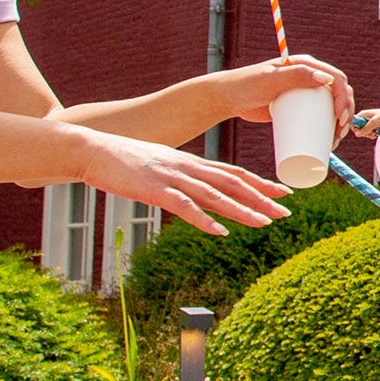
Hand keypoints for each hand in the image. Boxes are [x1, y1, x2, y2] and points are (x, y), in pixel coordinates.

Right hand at [77, 129, 289, 235]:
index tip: (284, 192)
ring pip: (214, 195)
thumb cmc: (125, 161)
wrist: (93, 150)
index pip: (234, 172)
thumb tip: (200, 193)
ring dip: (241, 210)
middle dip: (261, 198)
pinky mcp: (153, 190)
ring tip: (264, 222)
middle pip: (232, 183)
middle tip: (286, 211)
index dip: (261, 183)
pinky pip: (183, 206)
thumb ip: (182, 178)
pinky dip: (204, 219)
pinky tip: (220, 231)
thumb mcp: (162, 166)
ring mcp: (171, 178)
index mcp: (191, 162)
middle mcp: (187, 168)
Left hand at [221, 54, 356, 132]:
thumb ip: (295, 75)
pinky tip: (332, 139)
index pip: (336, 79)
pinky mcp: (298, 106)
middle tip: (339, 134)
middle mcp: (309, 76)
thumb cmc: (247, 86)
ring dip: (341, 124)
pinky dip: (329, 127)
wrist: (229, 98)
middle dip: (346, 114)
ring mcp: (304, 92)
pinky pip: (320, 116)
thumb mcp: (271, 80)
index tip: (340, 118)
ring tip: (334, 142)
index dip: (344, 98)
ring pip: (331, 107)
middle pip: (338, 94)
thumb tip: (326, 79)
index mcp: (306, 65)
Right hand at [350, 106, 379, 136]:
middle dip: (364, 133)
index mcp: (362, 115)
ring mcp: (367, 124)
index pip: (352, 123)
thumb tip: (356, 134)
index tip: (361, 132)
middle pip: (358, 129)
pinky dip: (372, 135)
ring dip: (369, 134)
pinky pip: (368, 134)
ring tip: (375, 132)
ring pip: (363, 133)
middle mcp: (363, 119)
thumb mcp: (374, 122)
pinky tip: (376, 133)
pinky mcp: (371, 128)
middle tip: (371, 132)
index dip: (355, 129)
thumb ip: (365, 128)